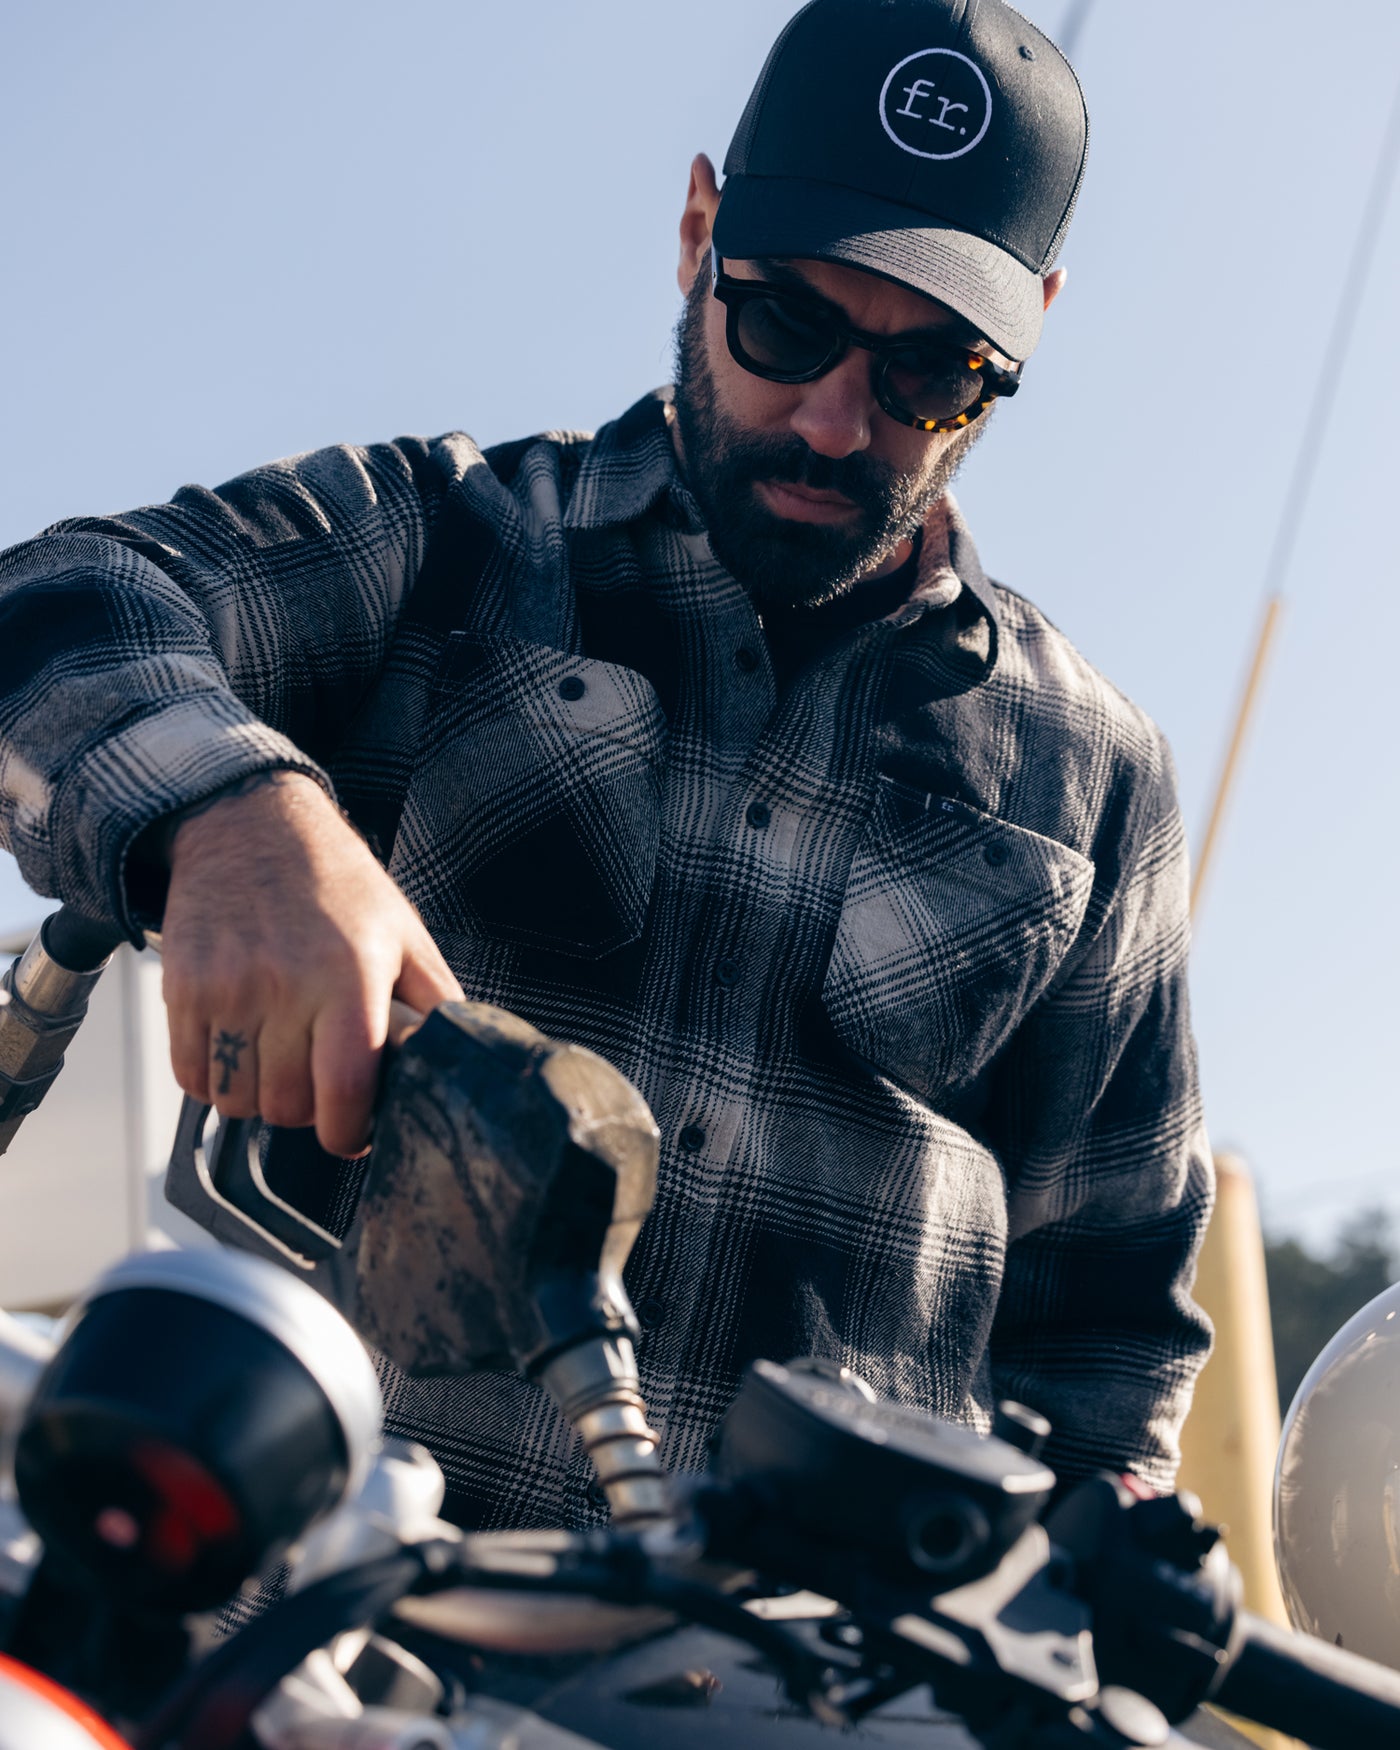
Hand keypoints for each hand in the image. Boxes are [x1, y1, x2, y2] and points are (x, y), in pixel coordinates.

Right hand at [158, 772, 463, 1154]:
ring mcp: (227, 989)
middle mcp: (285, 985)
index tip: (354, 1131)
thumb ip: (435, 1002)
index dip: (349, 1133)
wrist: (250, 824)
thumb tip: (457, 1060)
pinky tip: (239, 1050)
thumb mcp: (404, 933)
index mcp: (350, 977)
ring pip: (236, 1101)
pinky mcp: (182, 989)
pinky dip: (212, 1080)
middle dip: (307, 1110)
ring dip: (258, 1097)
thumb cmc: (335, 882)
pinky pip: (189, 1076)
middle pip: (287, 1106)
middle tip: (317, 1081)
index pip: (344, 1091)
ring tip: (278, 1061)